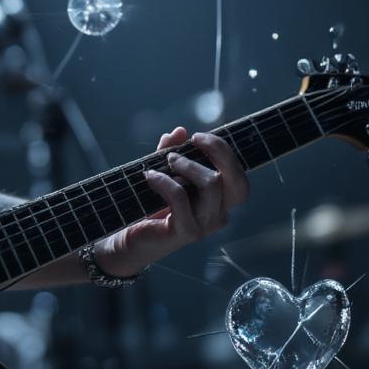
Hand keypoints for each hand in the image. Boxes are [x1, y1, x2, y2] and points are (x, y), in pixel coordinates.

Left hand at [95, 127, 249, 276]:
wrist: (130, 237)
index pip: (239, 177)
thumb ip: (171, 152)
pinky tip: (150, 176)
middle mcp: (219, 214)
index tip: (197, 137)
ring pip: (212, 185)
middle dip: (217, 152)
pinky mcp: (186, 231)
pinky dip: (165, 180)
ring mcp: (205, 225)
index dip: (224, 152)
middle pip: (236, 181)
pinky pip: (181, 197)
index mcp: (220, 201)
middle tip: (192, 141)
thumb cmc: (150, 205)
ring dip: (187, 165)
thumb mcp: (163, 172)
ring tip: (166, 161)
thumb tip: (179, 130)